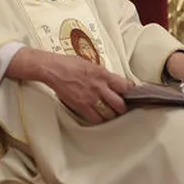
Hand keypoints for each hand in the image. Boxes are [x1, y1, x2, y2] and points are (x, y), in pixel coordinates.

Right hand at [6, 48, 134, 123]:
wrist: (53, 69)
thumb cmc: (69, 63)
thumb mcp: (91, 64)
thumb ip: (102, 74)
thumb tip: (111, 81)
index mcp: (103, 74)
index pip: (125, 86)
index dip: (130, 92)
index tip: (130, 94)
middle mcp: (100, 87)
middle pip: (120, 104)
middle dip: (122, 107)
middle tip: (121, 107)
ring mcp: (91, 98)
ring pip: (109, 114)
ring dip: (111, 115)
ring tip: (110, 113)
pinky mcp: (81, 106)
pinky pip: (96, 118)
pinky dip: (99, 119)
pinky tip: (98, 116)